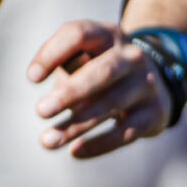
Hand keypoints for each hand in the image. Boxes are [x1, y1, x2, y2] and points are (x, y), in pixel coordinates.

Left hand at [27, 19, 173, 157]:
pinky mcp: (155, 112)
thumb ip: (63, 67)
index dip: (53, 54)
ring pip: (112, 104)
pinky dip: (99, 144)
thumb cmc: (100, 70)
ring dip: (77, 124)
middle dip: (71, 92)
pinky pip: (126, 132)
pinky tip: (75, 152)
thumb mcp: (82, 58)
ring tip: (47, 141)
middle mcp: (133, 57)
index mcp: (109, 35)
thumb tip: (49, 104)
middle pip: (103, 71)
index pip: (79, 35)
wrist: (152, 84)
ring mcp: (147, 84)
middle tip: (40, 111)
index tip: (32, 78)